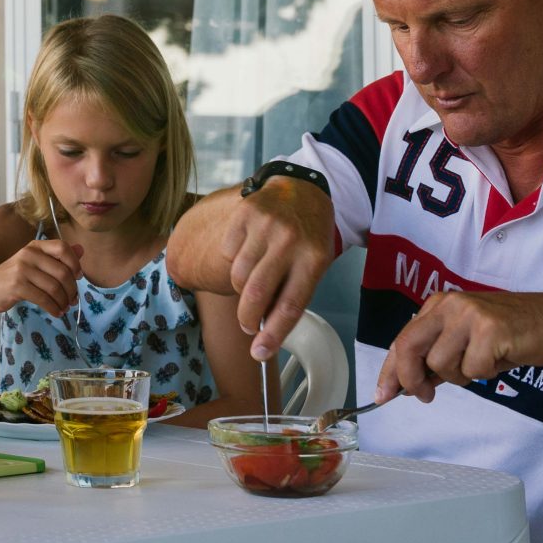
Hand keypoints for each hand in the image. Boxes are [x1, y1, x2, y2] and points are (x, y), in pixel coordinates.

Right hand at [0, 239, 83, 318]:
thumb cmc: (13, 276)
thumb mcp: (35, 263)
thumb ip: (57, 257)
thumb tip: (81, 250)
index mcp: (35, 246)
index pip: (62, 248)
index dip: (75, 264)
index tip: (77, 278)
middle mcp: (29, 254)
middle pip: (62, 272)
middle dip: (71, 290)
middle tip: (72, 300)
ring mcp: (22, 269)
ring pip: (54, 287)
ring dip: (64, 301)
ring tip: (64, 308)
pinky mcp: (17, 286)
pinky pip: (44, 299)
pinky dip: (54, 308)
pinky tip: (56, 312)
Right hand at [222, 178, 335, 360]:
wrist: (302, 189)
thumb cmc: (309, 236)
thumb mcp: (314, 264)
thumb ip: (291, 292)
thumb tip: (263, 329)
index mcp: (314, 259)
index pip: (290, 305)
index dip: (273, 334)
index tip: (258, 353)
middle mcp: (289, 241)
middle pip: (256, 293)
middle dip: (247, 317)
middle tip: (248, 325)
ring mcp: (265, 226)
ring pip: (238, 275)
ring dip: (240, 287)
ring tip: (253, 279)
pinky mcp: (244, 214)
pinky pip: (228, 252)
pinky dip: (234, 259)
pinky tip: (249, 250)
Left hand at [378, 290, 542, 402]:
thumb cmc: (511, 334)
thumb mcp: (466, 339)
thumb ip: (437, 356)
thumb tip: (408, 385)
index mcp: (438, 305)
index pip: (403, 340)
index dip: (390, 370)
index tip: (383, 394)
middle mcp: (449, 305)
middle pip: (410, 348)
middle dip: (411, 379)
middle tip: (424, 396)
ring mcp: (469, 316)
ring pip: (441, 364)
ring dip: (461, 376)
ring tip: (483, 363)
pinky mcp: (490, 331)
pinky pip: (473, 369)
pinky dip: (485, 373)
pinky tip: (500, 359)